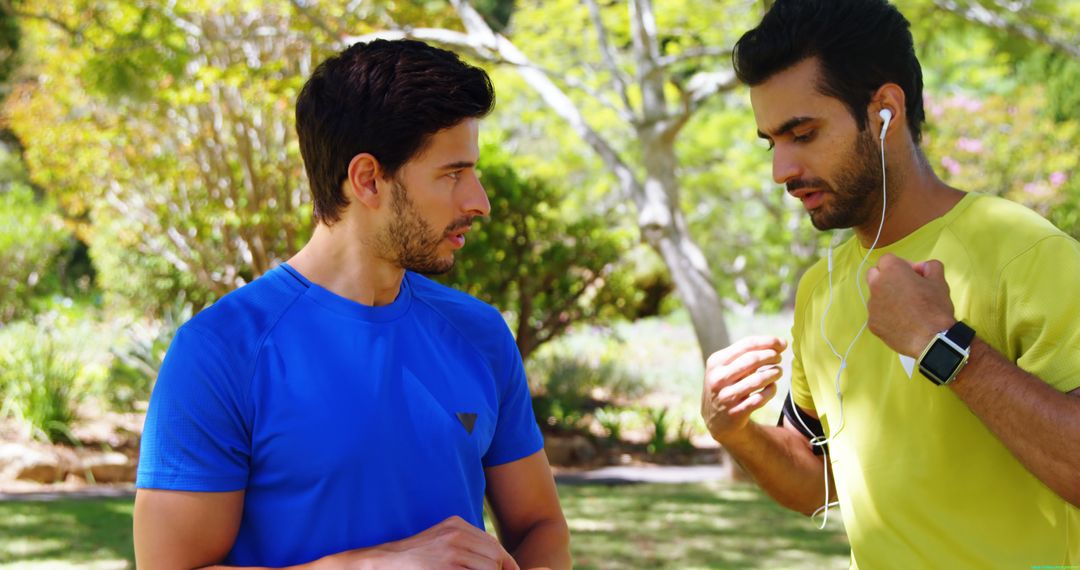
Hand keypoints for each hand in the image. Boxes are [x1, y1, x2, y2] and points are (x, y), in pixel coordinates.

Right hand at [341, 516, 519, 569]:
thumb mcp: (441, 541)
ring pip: (490, 568)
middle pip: (495, 556)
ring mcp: (451, 551)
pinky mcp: (447, 567)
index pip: (493, 545)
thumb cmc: (414, 558)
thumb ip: (465, 544)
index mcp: (457, 524)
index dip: (507, 563)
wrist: (386, 562)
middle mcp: (456, 534)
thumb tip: (496, 560)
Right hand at [701, 336, 785, 442]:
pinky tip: (772, 387)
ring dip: (774, 373)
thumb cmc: (728, 386)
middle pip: (751, 359)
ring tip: (778, 371)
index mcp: (715, 362)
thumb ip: (749, 354)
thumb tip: (781, 343)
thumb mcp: (728, 368)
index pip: (745, 345)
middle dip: (771, 356)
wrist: (716, 420)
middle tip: (779, 358)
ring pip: (757, 380)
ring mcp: (726, 396)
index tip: (782, 343)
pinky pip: (760, 399)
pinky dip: (771, 390)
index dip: (767, 342)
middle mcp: (718, 378)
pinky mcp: (736, 412)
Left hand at [866, 253, 955, 356]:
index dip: (901, 265)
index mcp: (892, 271)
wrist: (931, 339)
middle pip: (874, 274)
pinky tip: (902, 323)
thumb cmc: (935, 307)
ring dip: (886, 297)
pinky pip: (877, 314)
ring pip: (875, 296)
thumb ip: (930, 266)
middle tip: (905, 288)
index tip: (913, 275)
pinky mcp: (872, 323)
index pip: (887, 259)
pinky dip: (886, 316)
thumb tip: (921, 267)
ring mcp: (872, 306)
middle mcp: (876, 285)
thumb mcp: (939, 281)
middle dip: (887, 277)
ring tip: (906, 309)